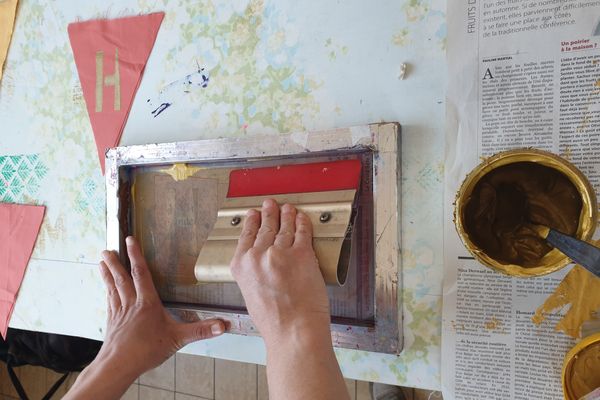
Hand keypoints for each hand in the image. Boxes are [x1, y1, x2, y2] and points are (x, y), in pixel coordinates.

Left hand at [96, 236, 225, 377]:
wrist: (118, 366)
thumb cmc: (145, 351)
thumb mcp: (178, 339)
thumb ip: (200, 330)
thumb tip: (221, 325)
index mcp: (147, 303)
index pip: (141, 274)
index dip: (136, 256)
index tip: (129, 241)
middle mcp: (131, 304)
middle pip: (122, 278)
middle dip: (115, 262)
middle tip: (107, 249)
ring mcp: (119, 313)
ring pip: (113, 288)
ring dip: (107, 274)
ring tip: (102, 262)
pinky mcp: (112, 323)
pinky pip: (109, 302)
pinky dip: (107, 292)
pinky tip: (106, 290)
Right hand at [230, 199, 329, 345]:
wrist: (293, 331)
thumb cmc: (274, 321)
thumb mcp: (250, 294)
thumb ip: (252, 274)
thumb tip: (260, 263)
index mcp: (241, 266)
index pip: (245, 236)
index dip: (251, 222)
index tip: (253, 215)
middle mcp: (258, 256)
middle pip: (265, 227)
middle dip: (269, 212)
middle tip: (270, 204)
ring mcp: (280, 253)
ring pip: (284, 227)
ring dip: (286, 215)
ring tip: (288, 208)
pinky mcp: (302, 254)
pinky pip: (302, 232)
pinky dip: (302, 223)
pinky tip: (302, 218)